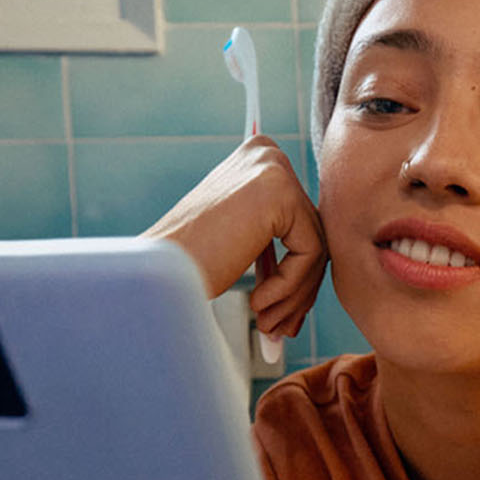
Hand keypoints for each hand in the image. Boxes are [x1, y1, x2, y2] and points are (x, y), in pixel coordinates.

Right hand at [142, 135, 325, 342]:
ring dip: (296, 295)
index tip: (281, 308)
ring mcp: (274, 170)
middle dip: (300, 287)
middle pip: (313, 231)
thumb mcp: (242, 235)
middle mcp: (268, 154)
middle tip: (280, 325)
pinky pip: (310, 253)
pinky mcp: (280, 194)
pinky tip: (257, 303)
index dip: (297, 270)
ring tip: (269, 324)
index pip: (303, 220)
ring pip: (316, 246)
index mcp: (259, 157)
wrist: (159, 272)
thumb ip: (280, 235)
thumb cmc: (190, 261)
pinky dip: (289, 287)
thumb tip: (320, 262)